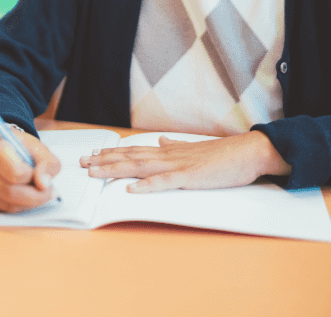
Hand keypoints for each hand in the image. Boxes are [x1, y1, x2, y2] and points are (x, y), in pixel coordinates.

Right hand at [0, 127, 60, 212]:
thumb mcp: (37, 146)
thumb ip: (47, 163)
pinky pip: (2, 209)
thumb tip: (43, 184)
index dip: (32, 176)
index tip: (40, 173)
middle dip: (35, 196)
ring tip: (39, 194)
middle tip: (48, 192)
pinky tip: (25, 197)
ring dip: (29, 203)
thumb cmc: (18, 147)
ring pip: (7, 204)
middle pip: (10, 192)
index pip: (15, 173)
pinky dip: (19, 206)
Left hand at [78, 131, 290, 192]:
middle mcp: (169, 156)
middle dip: (104, 161)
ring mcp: (179, 166)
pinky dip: (147, 186)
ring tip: (95, 172)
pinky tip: (131, 189)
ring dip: (116, 169)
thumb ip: (175, 146)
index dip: (111, 153)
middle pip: (130, 158)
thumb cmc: (224, 155)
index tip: (91, 154)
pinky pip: (165, 182)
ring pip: (140, 167)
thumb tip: (159, 141)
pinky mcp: (191, 177)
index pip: (134, 152)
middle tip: (80, 162)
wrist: (250, 152)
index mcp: (169, 152)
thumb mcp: (194, 149)